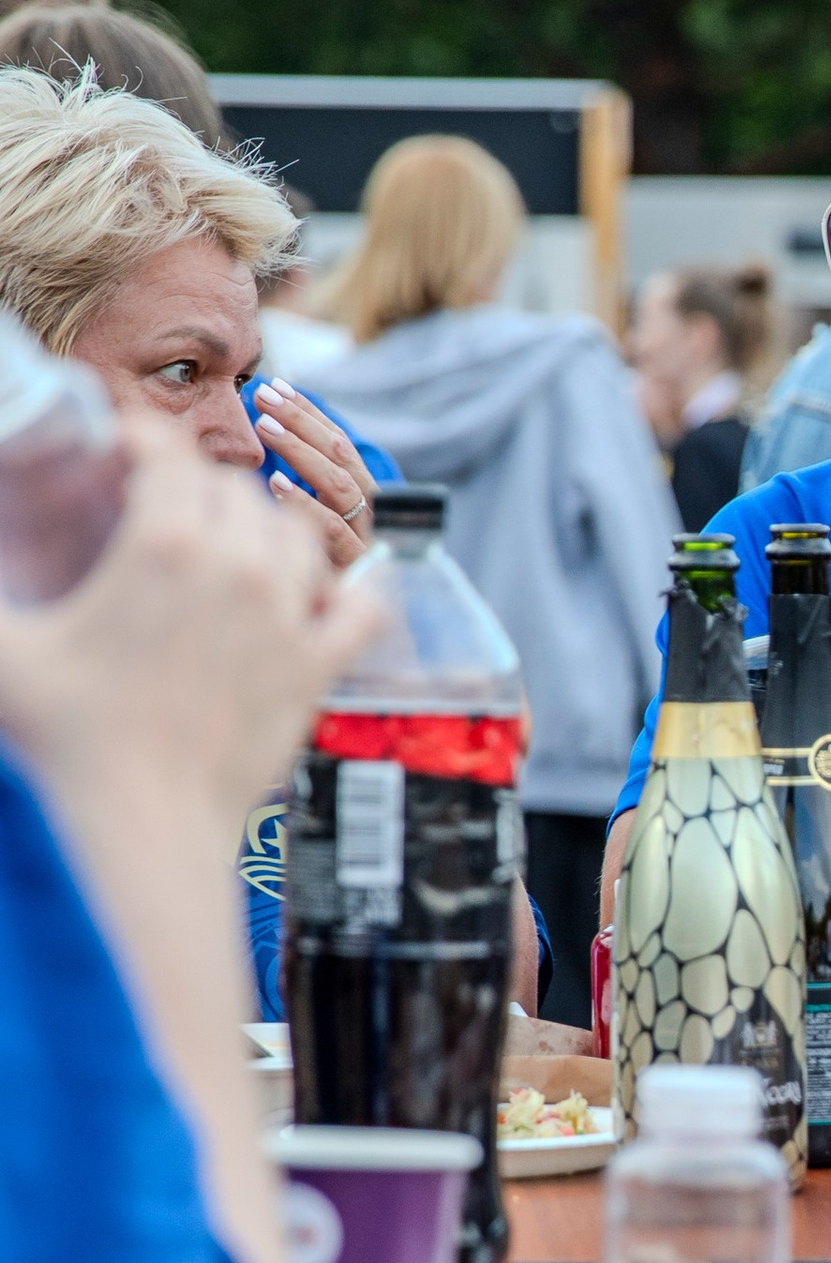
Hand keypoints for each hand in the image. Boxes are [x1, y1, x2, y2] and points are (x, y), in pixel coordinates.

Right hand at [0, 414, 381, 833]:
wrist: (147, 822)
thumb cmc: (71, 740)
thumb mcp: (6, 655)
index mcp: (164, 545)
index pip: (168, 453)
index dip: (143, 440)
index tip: (125, 452)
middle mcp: (238, 568)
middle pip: (232, 491)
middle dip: (196, 489)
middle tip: (166, 511)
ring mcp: (288, 617)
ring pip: (295, 536)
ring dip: (266, 531)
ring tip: (235, 549)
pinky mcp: (317, 668)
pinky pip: (362, 608)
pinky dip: (352, 593)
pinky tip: (327, 595)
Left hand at [252, 378, 377, 569]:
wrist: (311, 652)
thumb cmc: (287, 587)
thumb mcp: (289, 533)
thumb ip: (283, 489)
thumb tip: (245, 438)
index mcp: (355, 502)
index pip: (338, 444)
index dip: (310, 414)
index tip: (277, 385)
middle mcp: (366, 520)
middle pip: (343, 457)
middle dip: (304, 423)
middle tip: (264, 398)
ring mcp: (362, 546)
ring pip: (343, 487)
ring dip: (304, 451)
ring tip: (266, 429)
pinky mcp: (352, 575)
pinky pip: (334, 533)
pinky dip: (306, 505)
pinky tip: (275, 484)